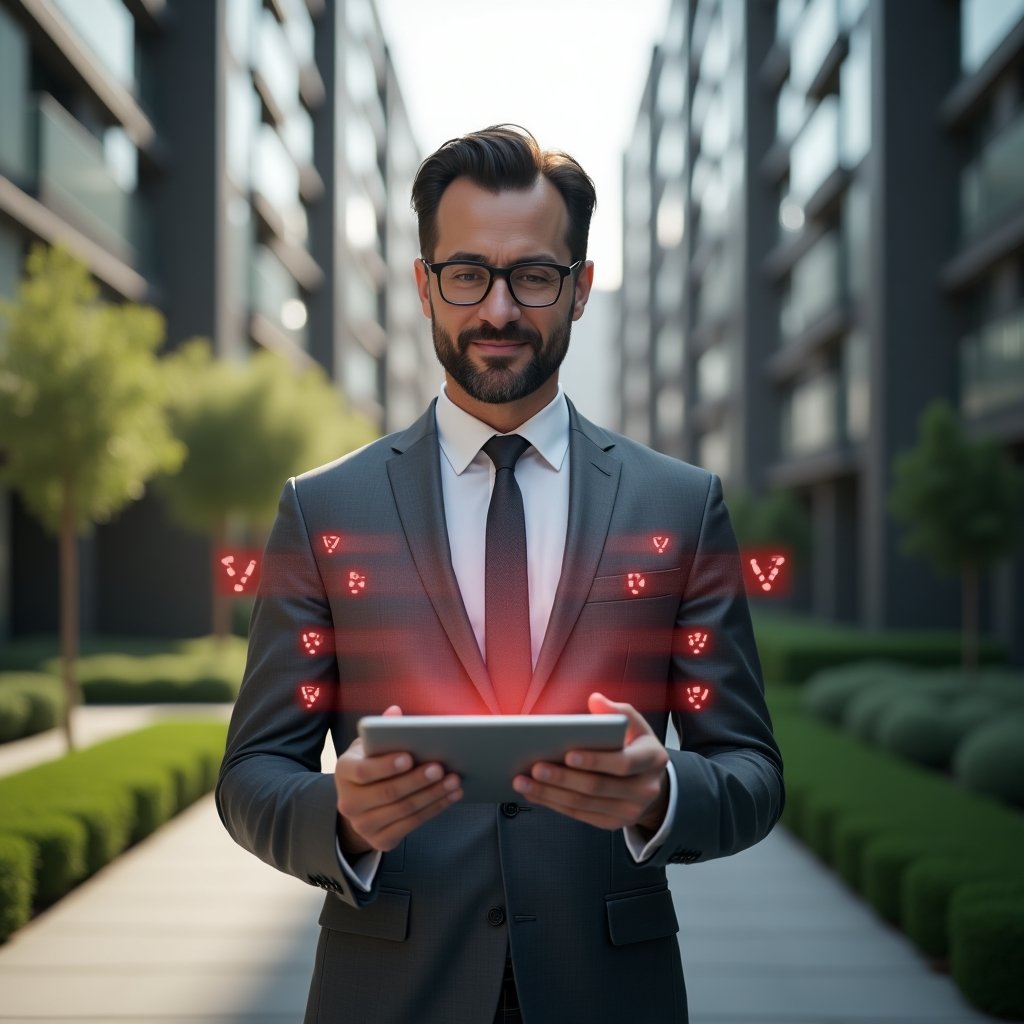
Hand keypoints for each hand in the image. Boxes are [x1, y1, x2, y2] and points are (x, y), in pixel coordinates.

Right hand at [334, 705, 461, 853]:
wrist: (359, 803)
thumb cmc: (370, 764)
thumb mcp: (369, 745)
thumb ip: (381, 729)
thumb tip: (395, 712)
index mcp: (344, 772)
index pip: (362, 771)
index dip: (386, 765)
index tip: (409, 756)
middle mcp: (348, 802)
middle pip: (387, 792)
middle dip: (417, 780)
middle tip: (440, 768)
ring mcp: (363, 825)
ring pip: (403, 810)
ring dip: (432, 795)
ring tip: (454, 780)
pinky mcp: (380, 840)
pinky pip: (412, 825)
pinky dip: (434, 809)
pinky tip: (451, 796)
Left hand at [512, 693, 669, 832]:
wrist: (652, 783)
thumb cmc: (636, 746)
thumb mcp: (636, 725)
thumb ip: (617, 712)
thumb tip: (595, 700)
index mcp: (652, 759)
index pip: (624, 763)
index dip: (595, 761)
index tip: (567, 754)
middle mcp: (645, 790)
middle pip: (598, 787)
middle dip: (562, 778)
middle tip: (534, 767)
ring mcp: (629, 811)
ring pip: (584, 804)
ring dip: (550, 794)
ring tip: (522, 781)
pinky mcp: (613, 823)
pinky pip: (580, 815)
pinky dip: (554, 804)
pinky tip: (534, 793)